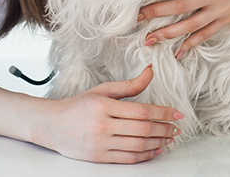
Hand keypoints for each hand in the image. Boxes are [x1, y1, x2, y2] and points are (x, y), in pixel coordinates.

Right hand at [40, 64, 181, 163]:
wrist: (52, 125)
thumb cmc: (77, 106)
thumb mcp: (102, 90)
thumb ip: (129, 85)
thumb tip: (151, 71)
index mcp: (104, 106)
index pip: (141, 110)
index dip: (163, 112)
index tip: (177, 113)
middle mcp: (102, 125)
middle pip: (143, 129)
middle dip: (164, 129)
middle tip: (175, 127)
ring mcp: (101, 143)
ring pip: (138, 145)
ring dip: (158, 142)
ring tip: (168, 138)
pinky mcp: (99, 158)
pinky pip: (129, 158)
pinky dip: (145, 155)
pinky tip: (154, 149)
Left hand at [137, 0, 229, 58]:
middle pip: (181, 6)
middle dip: (157, 12)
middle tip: (135, 17)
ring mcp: (222, 9)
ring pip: (191, 25)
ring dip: (169, 33)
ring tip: (148, 39)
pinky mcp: (227, 18)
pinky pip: (207, 34)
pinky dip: (191, 44)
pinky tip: (177, 52)